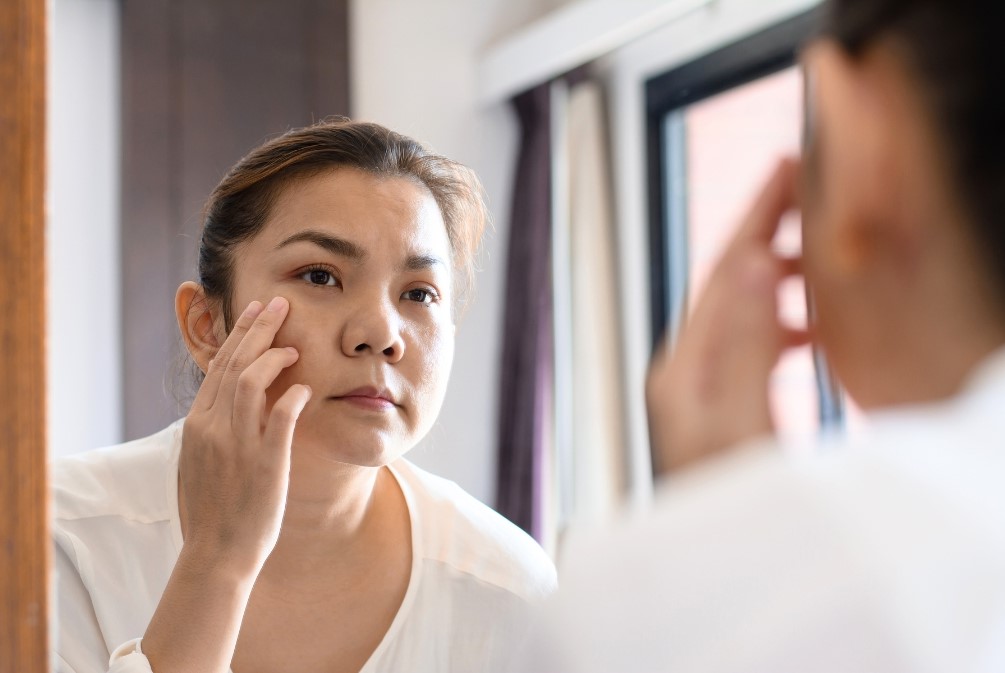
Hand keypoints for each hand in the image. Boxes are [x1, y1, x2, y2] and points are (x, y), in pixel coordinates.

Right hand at [178, 296, 311, 576]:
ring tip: (295, 345)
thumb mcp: (206, 459)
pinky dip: (291, 397)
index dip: (239, 334)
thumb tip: (233, 399)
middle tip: (279, 303)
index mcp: (198, 425)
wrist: (217, 554)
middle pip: (234, 364)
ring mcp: (237, 446)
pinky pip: (279, 420)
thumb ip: (218, 426)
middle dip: (258, 329)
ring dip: (274, 357)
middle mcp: (213, 429)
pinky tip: (305, 387)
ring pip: (250, 383)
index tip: (257, 310)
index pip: (219, 366)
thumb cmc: (217, 509)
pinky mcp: (264, 464)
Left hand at [646, 159, 808, 473]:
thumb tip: (748, 263)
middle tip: (801, 189)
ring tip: (818, 252)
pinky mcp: (719, 409)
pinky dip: (781, 322)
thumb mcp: (739, 418)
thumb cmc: (726, 501)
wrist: (709, 562)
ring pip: (740, 310)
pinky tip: (811, 329)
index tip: (783, 170)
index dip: (755, 218)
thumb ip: (743, 343)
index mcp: (685, 365)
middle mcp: (684, 370)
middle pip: (726, 284)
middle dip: (764, 233)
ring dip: (776, 276)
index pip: (722, 272)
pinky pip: (751, 345)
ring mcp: (699, 390)